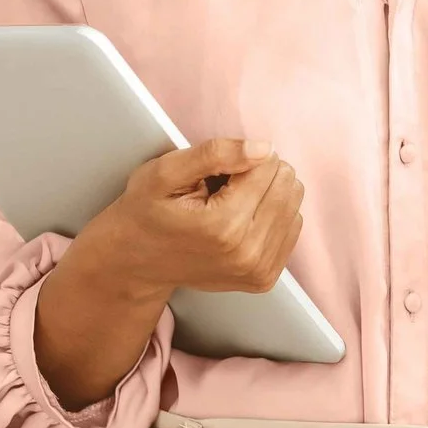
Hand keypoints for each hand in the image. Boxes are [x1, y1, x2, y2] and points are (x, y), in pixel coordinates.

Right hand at [34, 138, 305, 409]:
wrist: (134, 262)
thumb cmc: (146, 211)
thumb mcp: (164, 172)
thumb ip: (214, 154)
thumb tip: (265, 149)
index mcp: (224, 225)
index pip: (268, 164)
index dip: (241, 159)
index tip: (214, 175)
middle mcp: (247, 253)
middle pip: (287, 184)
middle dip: (258, 174)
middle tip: (221, 188)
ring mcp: (258, 270)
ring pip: (294, 203)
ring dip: (265, 195)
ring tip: (226, 206)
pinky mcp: (264, 278)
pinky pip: (292, 226)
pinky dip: (269, 215)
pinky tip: (239, 221)